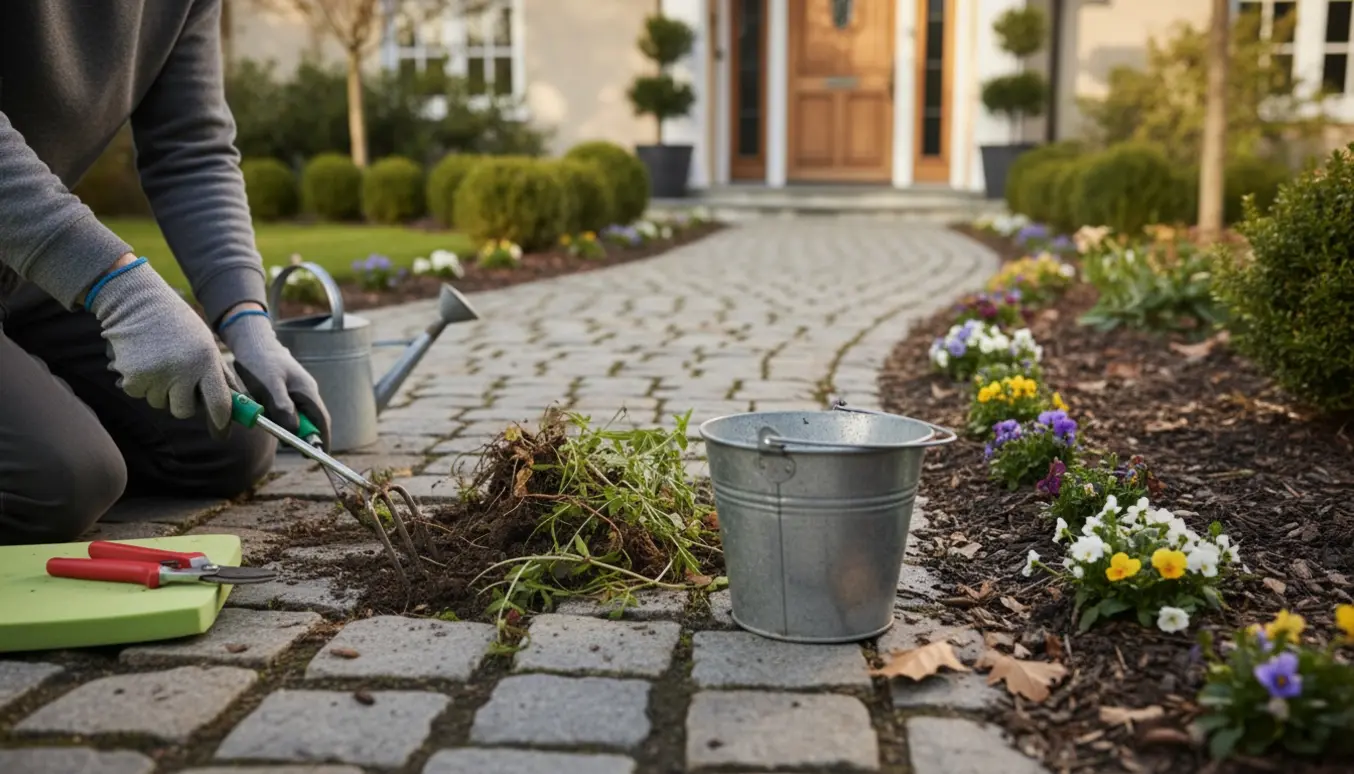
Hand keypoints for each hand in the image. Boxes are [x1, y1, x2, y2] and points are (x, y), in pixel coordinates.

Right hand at [85, 254, 239, 431]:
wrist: (137, 303)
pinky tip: (143, 361)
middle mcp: (183, 371)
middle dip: (183, 402)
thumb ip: (220, 376)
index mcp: (206, 361)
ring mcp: (157, 376)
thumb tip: (235, 407)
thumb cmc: (177, 325)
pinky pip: (140, 395)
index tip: (222, 431)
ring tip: (160, 362)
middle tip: (178, 380)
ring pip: (161, 404)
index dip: (221, 422)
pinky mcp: (133, 378)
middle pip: (185, 411)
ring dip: (161, 391)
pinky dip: (141, 384)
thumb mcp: (206, 345)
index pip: (220, 404)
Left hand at [218, 306, 331, 447]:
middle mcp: (307, 392)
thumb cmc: (261, 361)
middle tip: (287, 444)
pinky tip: (266, 412)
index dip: (323, 439)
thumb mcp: (270, 386)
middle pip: (311, 421)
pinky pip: (287, 409)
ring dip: (287, 424)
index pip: (322, 421)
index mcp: (308, 391)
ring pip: (298, 416)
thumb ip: (283, 408)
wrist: (252, 341)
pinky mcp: (287, 389)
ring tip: (270, 421)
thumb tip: (294, 431)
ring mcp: (298, 390)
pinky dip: (279, 416)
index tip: (320, 455)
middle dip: (301, 435)